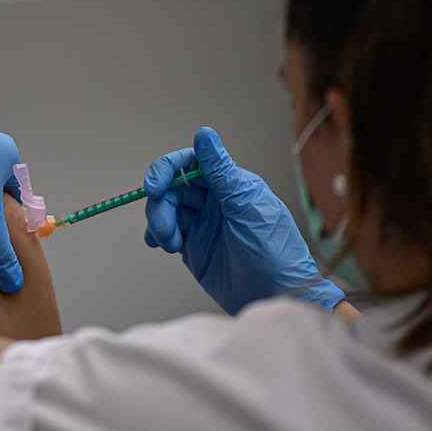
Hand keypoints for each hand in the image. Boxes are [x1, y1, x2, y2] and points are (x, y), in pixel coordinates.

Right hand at [143, 126, 344, 313]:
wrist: (277, 297)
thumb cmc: (274, 251)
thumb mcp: (247, 207)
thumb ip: (220, 172)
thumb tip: (203, 133)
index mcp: (229, 184)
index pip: (190, 162)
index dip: (167, 170)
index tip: (154, 187)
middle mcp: (214, 200)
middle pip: (172, 187)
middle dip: (161, 204)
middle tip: (163, 229)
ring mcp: (202, 223)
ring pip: (166, 209)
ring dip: (159, 222)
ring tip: (170, 243)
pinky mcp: (194, 245)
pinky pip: (166, 231)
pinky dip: (156, 234)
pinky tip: (159, 244)